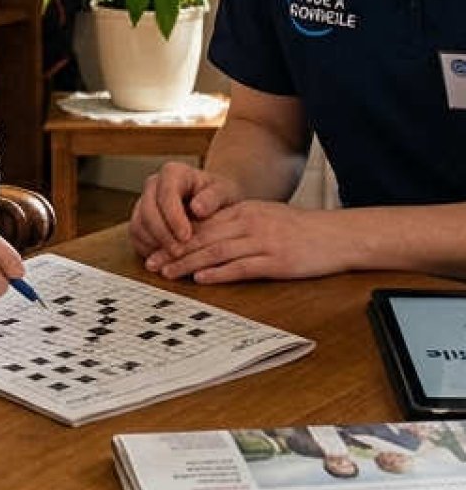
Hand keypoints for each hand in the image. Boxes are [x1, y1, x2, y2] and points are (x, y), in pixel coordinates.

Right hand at [129, 161, 241, 259]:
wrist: (212, 204)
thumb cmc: (218, 196)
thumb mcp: (224, 193)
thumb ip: (213, 197)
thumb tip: (197, 208)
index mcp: (173, 172)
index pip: (166, 193)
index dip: (173, 217)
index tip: (186, 236)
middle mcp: (153, 185)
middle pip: (147, 210)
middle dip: (162, 234)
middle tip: (180, 252)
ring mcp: (143, 203)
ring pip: (138, 225)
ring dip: (155, 244)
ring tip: (175, 258)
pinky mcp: (139, 221)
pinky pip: (136, 237)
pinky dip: (149, 250)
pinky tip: (166, 260)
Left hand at [145, 200, 348, 283]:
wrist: (337, 235)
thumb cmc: (302, 230)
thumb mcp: (266, 217)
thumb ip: (240, 224)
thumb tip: (210, 238)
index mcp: (245, 210)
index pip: (203, 223)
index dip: (176, 236)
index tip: (156, 248)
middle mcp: (250, 222)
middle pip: (204, 237)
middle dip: (174, 251)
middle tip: (152, 264)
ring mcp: (263, 241)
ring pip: (217, 251)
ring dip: (188, 263)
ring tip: (168, 273)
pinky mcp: (276, 260)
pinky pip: (241, 266)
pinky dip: (218, 273)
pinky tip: (202, 278)